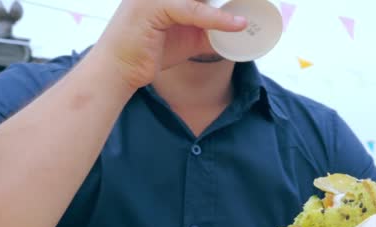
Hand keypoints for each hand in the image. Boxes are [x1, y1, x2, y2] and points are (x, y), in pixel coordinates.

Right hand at [92, 0, 246, 88]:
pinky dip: (216, 18)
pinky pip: (192, 10)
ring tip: (253, 6)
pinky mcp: (153, 6)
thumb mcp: (186, 39)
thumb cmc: (147, 53)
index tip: (249, 1)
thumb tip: (236, 30)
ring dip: (228, 2)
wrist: (118, 71)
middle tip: (258, 0)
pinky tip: (236, 25)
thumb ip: (208, 30)